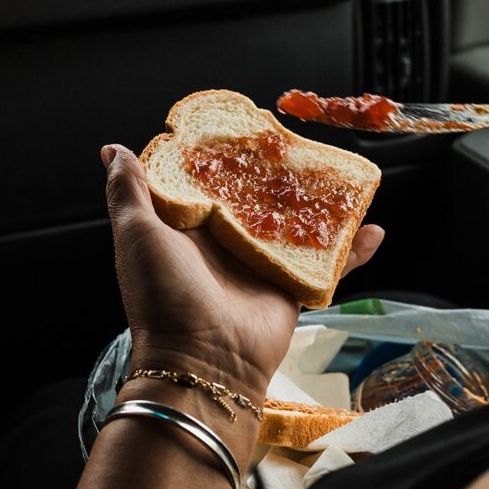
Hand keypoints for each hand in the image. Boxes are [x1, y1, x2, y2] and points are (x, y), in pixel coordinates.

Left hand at [101, 144, 383, 394]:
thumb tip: (114, 149)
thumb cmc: (163, 297)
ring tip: (341, 176)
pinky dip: (353, 251)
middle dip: (279, 174)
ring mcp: (261, 265)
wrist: (202, 361)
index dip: (224, 155)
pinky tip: (374, 230)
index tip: (244, 127)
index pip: (209, 181)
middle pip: (258, 199)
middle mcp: (225, 244)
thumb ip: (128, 190)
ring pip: (296, 225)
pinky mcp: (291, 287)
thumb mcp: (137, 234)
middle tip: (299, 144)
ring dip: (320, 204)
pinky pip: (328, 266)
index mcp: (188, 228)